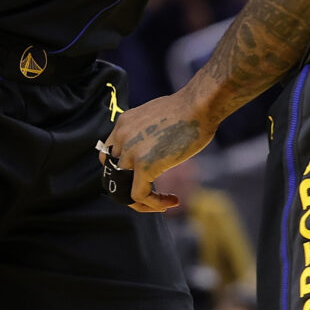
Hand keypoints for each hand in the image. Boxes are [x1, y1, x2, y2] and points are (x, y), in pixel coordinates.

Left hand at [100, 90, 215, 212]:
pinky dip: (153, 204)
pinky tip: (171, 201)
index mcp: (123, 124)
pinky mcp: (144, 165)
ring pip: (123, 188)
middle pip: (113, 174)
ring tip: (163, 202)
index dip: (125, 172)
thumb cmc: (189, 109)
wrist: (199, 105)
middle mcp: (121, 136)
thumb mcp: (158, 118)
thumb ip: (149, 134)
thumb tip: (156, 149)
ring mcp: (131, 151)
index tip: (146, 178)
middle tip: (152, 195)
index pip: (110, 155)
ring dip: (143, 201)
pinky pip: (139, 195)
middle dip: (130, 188)